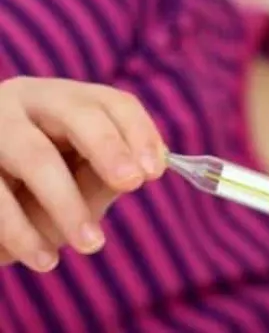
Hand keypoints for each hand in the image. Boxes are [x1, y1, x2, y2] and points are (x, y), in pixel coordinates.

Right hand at [0, 76, 166, 270]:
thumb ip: (107, 175)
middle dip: (109, 148)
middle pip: (76, 112)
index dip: (139, 133)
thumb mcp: (76, 184)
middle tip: (132, 184)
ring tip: (92, 245)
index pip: (112, 103)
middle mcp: (25, 100)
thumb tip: (141, 171)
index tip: (155, 172)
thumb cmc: (35, 196)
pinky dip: (21, 232)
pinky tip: (44, 260)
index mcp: (65, 100)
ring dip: (67, 205)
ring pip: (35, 156)